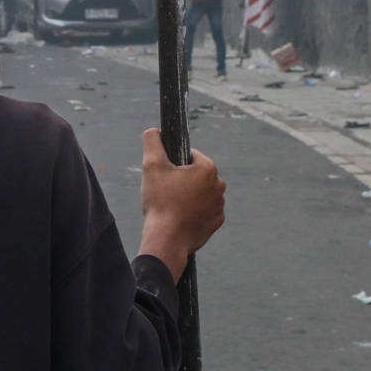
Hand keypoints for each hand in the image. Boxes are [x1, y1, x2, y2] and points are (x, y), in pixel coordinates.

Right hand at [137, 129, 224, 279]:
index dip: (173, 163)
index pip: (189, 156)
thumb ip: (152, 141)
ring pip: (200, 193)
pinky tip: (180, 218)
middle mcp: (219, 185)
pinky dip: (194, 212)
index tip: (164, 175)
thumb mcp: (151, 166)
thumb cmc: (160, 201)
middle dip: (182, 180)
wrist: (167, 239)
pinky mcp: (216, 222)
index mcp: (208, 168)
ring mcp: (219, 205)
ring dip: (189, 196)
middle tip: (165, 192)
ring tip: (172, 206)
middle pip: (196, 175)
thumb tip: (154, 130)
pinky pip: (204, 211)